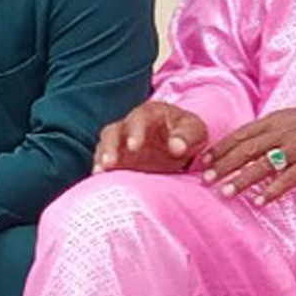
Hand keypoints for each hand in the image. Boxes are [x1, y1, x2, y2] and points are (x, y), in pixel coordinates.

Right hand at [95, 100, 209, 173]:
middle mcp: (130, 125)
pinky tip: (100, 181)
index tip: (134, 147)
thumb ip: (187, 137)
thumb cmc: (188, 134)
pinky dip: (102, 171)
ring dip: (102, 159)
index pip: (139, 119)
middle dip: (110, 146)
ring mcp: (121, 142)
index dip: (135, 132)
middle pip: (113, 131)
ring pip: (105, 146)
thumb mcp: (195, 131)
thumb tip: (176, 147)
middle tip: (110, 163)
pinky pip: (105, 162)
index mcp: (150, 114)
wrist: (182, 144)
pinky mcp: (118, 158)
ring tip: (100, 173)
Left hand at [200, 97, 295, 202]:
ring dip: (241, 180)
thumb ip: (276, 127)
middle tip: (205, 179)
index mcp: (277, 119)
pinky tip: (260, 202)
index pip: (241, 134)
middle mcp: (283, 133)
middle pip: (245, 150)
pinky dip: (272, 191)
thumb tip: (257, 140)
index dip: (221, 147)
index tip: (205, 159)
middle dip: (223, 165)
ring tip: (225, 192)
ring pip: (261, 166)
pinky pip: (287, 180)